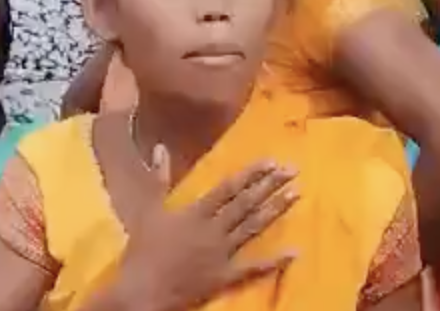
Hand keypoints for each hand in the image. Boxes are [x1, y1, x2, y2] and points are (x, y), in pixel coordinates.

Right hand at [108, 147, 297, 310]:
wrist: (143, 291)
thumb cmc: (143, 250)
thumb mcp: (148, 210)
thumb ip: (159, 178)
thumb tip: (160, 148)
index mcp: (196, 213)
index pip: (229, 188)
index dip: (251, 173)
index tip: (271, 161)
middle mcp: (214, 229)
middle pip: (246, 204)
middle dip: (270, 186)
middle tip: (293, 170)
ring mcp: (222, 254)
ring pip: (253, 228)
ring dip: (275, 210)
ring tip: (296, 194)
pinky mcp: (225, 277)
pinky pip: (253, 268)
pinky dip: (274, 261)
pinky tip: (294, 251)